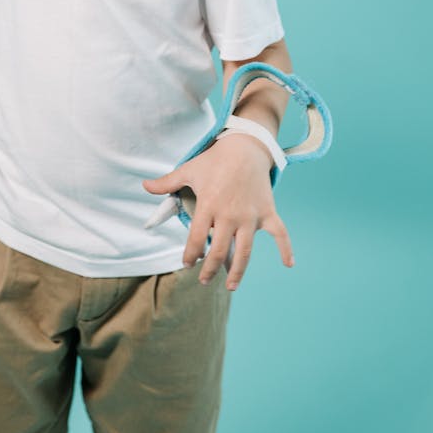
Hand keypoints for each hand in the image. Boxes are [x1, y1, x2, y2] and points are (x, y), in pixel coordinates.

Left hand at [143, 134, 293, 291]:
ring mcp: (250, 216)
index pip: (197, 239)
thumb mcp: (189, 169)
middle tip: (204, 280)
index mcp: (209, 205)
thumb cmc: (214, 160)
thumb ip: (167, 182)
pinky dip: (286, 249)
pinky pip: (280, 234)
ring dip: (237, 271)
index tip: (187, 264)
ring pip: (245, 251)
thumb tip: (144, 185)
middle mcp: (230, 215)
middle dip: (210, 269)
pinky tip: (288, 264)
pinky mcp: (267, 212)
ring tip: (231, 285)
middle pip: (219, 251)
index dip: (191, 254)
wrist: (245, 146)